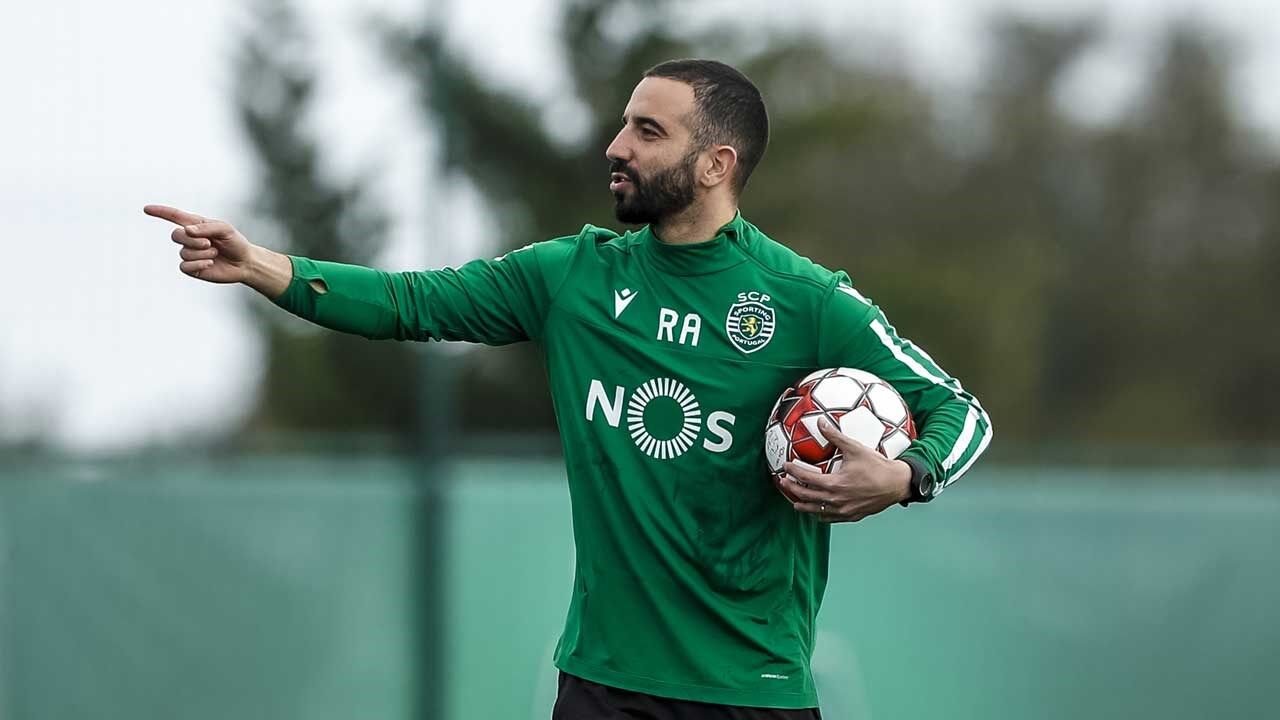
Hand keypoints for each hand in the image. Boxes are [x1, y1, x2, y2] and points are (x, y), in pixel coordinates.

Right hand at [143, 204, 252, 283]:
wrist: (245, 262)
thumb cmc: (235, 242)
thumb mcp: (225, 229)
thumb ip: (206, 227)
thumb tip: (186, 230)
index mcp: (196, 225)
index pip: (174, 216)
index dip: (160, 212)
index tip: (147, 209)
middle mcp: (190, 239)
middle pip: (175, 235)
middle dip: (192, 240)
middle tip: (210, 244)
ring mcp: (190, 254)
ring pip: (184, 252)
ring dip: (202, 253)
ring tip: (215, 254)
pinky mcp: (192, 268)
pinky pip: (184, 266)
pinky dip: (198, 264)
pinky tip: (210, 263)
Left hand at [780, 417, 911, 522]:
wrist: (897, 484)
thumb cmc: (877, 466)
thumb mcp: (855, 448)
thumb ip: (835, 436)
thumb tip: (821, 423)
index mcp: (835, 484)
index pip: (806, 479)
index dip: (793, 472)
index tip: (786, 466)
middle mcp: (836, 500)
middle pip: (806, 497)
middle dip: (791, 490)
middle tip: (783, 483)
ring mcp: (843, 511)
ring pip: (816, 511)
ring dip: (802, 506)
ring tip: (794, 502)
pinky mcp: (851, 516)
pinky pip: (829, 518)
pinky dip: (819, 514)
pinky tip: (816, 510)